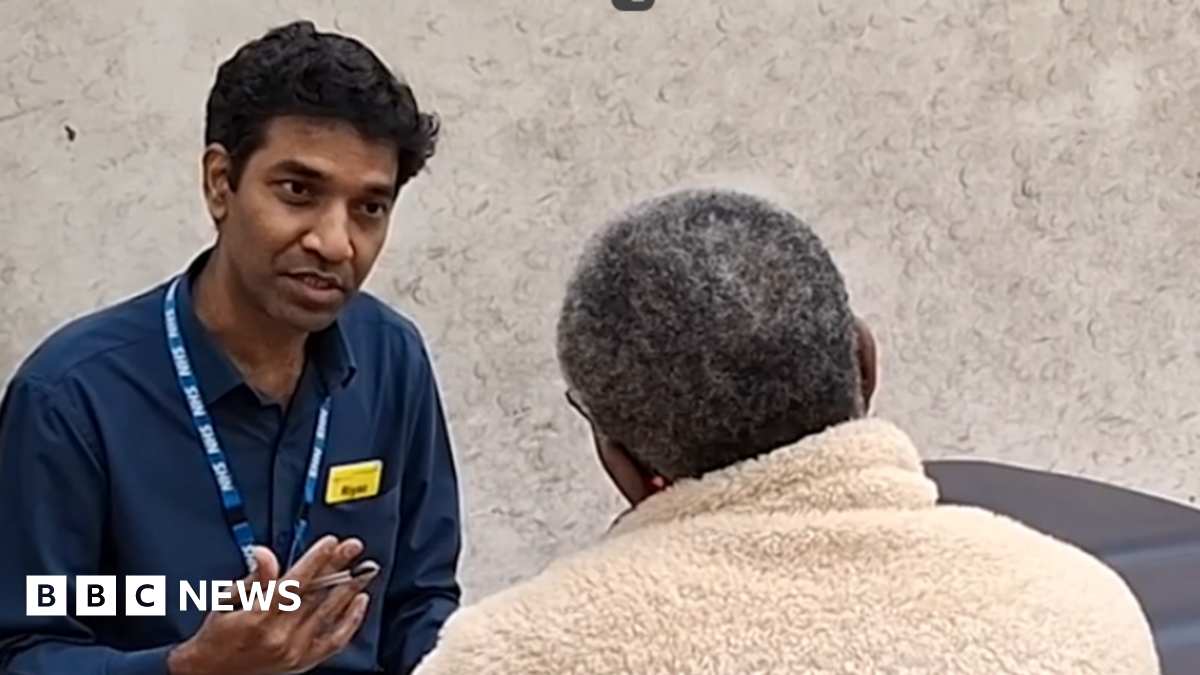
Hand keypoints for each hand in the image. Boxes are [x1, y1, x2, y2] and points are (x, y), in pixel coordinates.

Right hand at [167, 536, 378, 674]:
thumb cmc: (217, 637)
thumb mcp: (226, 600)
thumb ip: (253, 577)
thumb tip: (264, 554)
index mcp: (259, 617)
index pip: (295, 582)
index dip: (315, 560)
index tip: (330, 543)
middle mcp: (279, 635)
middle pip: (316, 594)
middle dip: (337, 567)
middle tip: (353, 547)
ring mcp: (294, 650)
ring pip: (329, 614)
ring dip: (349, 589)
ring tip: (364, 569)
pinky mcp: (303, 661)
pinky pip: (334, 641)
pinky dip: (350, 621)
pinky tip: (359, 602)